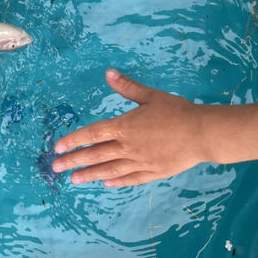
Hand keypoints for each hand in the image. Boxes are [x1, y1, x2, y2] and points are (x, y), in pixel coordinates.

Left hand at [52, 69, 211, 186]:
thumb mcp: (150, 96)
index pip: (93, 134)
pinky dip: (117, 182)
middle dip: (74, 161)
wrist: (201, 133)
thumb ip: (127, 87)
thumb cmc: (177, 111)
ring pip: (109, 170)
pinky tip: (106, 184)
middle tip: (56, 167)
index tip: (58, 147)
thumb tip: (109, 73)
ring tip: (74, 180)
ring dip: (90, 175)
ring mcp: (139, 162)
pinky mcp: (153, 172)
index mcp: (125, 127)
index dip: (74, 140)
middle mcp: (128, 147)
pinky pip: (130, 178)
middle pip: (96, 155)